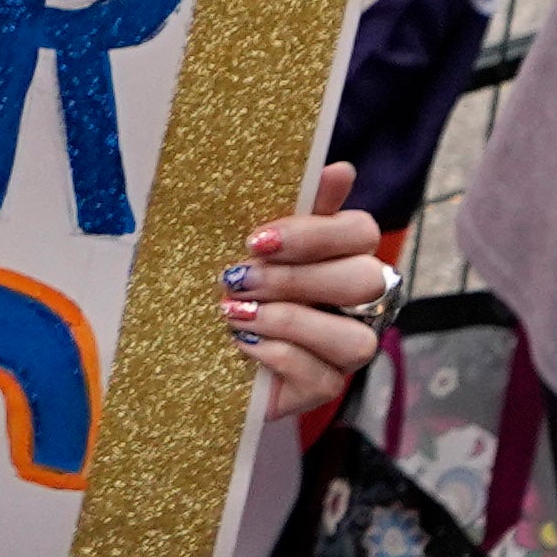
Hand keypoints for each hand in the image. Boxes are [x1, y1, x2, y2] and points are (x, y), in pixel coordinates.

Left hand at [216, 167, 398, 432]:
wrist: (193, 343)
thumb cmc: (233, 279)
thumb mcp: (252, 241)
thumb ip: (294, 205)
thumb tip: (340, 169)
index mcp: (344, 254)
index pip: (361, 232)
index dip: (314, 234)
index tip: (256, 239)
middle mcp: (358, 302)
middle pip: (363, 282)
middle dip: (295, 279)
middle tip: (237, 277)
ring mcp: (346, 349)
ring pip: (354, 338)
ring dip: (289, 321)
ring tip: (234, 313)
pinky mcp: (326, 387)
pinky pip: (322, 377)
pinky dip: (277, 356)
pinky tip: (242, 344)